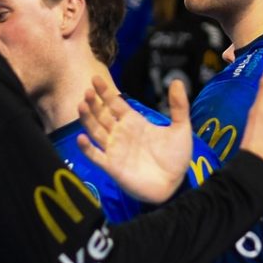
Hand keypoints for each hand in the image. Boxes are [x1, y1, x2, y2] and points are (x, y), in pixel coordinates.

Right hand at [76, 73, 196, 203]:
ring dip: (87, 119)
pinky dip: (87, 148)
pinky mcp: (112, 167)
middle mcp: (120, 134)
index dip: (105, 92)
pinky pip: (96, 156)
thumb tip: (178, 81)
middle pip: (102, 115)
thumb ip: (178, 106)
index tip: (96, 79)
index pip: (115, 104)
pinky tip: (81, 138)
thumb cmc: (176, 157)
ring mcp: (115, 150)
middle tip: (87, 91)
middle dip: (93, 103)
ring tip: (81, 106)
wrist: (175, 184)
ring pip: (96, 131)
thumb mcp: (181, 128)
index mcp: (134, 122)